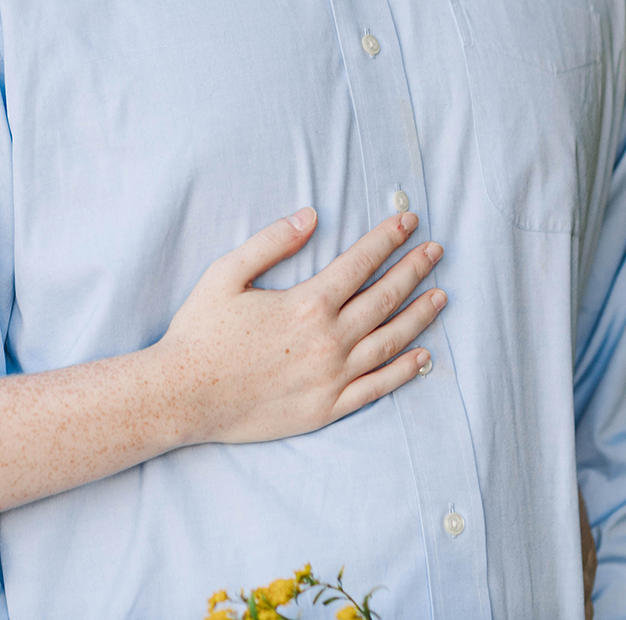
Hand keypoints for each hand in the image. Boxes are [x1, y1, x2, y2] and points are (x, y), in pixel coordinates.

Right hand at [153, 208, 445, 445]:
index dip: (387, 239)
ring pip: (390, 342)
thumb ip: (271, 242)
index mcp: (307, 304)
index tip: (409, 222)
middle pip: (384, 298)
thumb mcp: (226, 274)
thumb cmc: (200, 332)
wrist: (183, 396)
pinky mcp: (327, 408)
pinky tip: (422, 356)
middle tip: (435, 250)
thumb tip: (310, 217)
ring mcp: (332, 377)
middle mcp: (328, 341)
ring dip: (419, 316)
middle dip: (413, 269)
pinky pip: (377, 387)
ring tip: (441, 295)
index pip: (360, 263)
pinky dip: (403, 371)